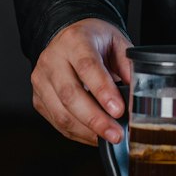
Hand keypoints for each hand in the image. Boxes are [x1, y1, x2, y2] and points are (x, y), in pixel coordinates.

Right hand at [31, 18, 130, 146]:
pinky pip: (57, 122)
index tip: (118, 110)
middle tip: (116, 133)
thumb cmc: (94, 40)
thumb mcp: (116, 41)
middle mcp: (53, 60)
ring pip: (61, 113)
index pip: (87, 67)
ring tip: (108, 137)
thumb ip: (127, 64)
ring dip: (87, 131)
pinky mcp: (38, 99)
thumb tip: (136, 92)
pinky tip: (94, 136)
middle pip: (70, 95)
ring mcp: (42, 80)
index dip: (103, 91)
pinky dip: (77, 133)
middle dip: (95, 119)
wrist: (68, 38)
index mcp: (74, 41)